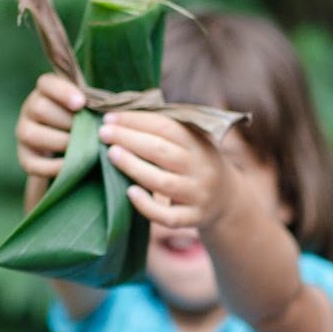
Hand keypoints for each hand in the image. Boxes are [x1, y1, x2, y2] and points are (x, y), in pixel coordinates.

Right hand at [16, 74, 85, 178]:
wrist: (68, 149)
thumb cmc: (83, 121)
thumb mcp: (86, 107)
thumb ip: (92, 103)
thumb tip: (108, 111)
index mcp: (45, 92)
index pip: (46, 83)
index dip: (62, 91)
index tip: (81, 103)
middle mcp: (29, 110)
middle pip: (39, 108)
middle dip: (66, 121)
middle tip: (87, 130)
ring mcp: (24, 134)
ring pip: (31, 134)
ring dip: (59, 141)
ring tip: (81, 147)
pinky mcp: (25, 158)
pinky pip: (33, 163)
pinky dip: (54, 166)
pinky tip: (72, 165)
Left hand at [98, 111, 237, 229]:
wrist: (229, 200)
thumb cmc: (197, 164)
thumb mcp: (192, 142)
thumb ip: (166, 130)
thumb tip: (123, 113)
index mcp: (198, 143)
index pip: (165, 127)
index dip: (136, 121)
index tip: (109, 117)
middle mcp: (200, 168)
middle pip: (162, 151)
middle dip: (130, 139)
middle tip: (103, 133)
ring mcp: (198, 194)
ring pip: (163, 183)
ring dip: (134, 167)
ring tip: (111, 154)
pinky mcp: (193, 218)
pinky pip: (169, 216)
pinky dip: (148, 206)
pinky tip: (129, 192)